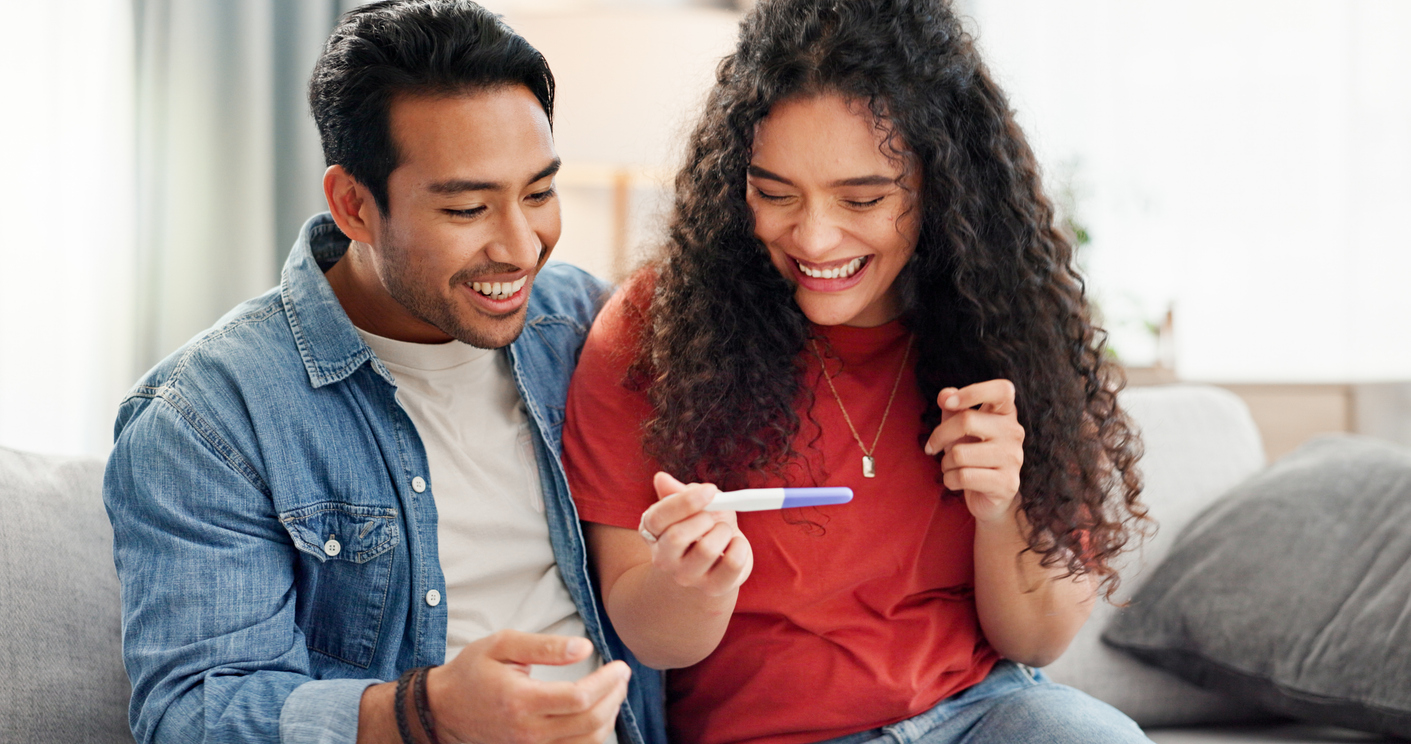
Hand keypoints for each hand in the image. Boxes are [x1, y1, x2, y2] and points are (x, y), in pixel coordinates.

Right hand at [427, 630, 629, 743]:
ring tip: (615, 692)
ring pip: (587, 743)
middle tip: (622, 676)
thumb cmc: (473, 672)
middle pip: (589, 723)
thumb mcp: (502, 645)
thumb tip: (584, 648)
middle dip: (615, 697)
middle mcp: (528, 732)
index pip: (579, 699)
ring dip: (609, 717)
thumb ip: (545, 646)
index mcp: (521, 701)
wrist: (443, 708)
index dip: (607, 682)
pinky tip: (599, 714)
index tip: (620, 666)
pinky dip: (594, 736)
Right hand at [637, 472, 752, 597]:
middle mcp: (664, 559)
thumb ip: (679, 492)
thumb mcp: (692, 506)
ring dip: (723, 531)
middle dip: (704, 518)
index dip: (684, 502)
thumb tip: (661, 478)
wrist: (715, 565)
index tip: (709, 490)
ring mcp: (687, 577)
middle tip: (713, 515)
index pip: (657, 518)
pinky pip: (733, 562)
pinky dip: (741, 547)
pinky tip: (734, 546)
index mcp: (653, 533)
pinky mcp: (713, 588)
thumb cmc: (701, 528)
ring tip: (723, 532)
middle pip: (676, 536)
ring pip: (707, 549)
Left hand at [923, 379, 1024, 524]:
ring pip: (960, 453)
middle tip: (931, 447)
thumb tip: (945, 394)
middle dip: (939, 435)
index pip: (1002, 390)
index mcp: (1006, 413)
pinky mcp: (1007, 484)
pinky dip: (949, 480)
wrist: (988, 495)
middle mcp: (1014, 432)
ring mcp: (1013, 458)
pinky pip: (963, 477)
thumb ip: (953, 407)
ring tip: (950, 467)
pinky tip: (954, 481)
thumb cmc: (973, 454)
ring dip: (945, 462)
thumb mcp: (960, 428)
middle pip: (966, 420)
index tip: (947, 402)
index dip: (973, 391)